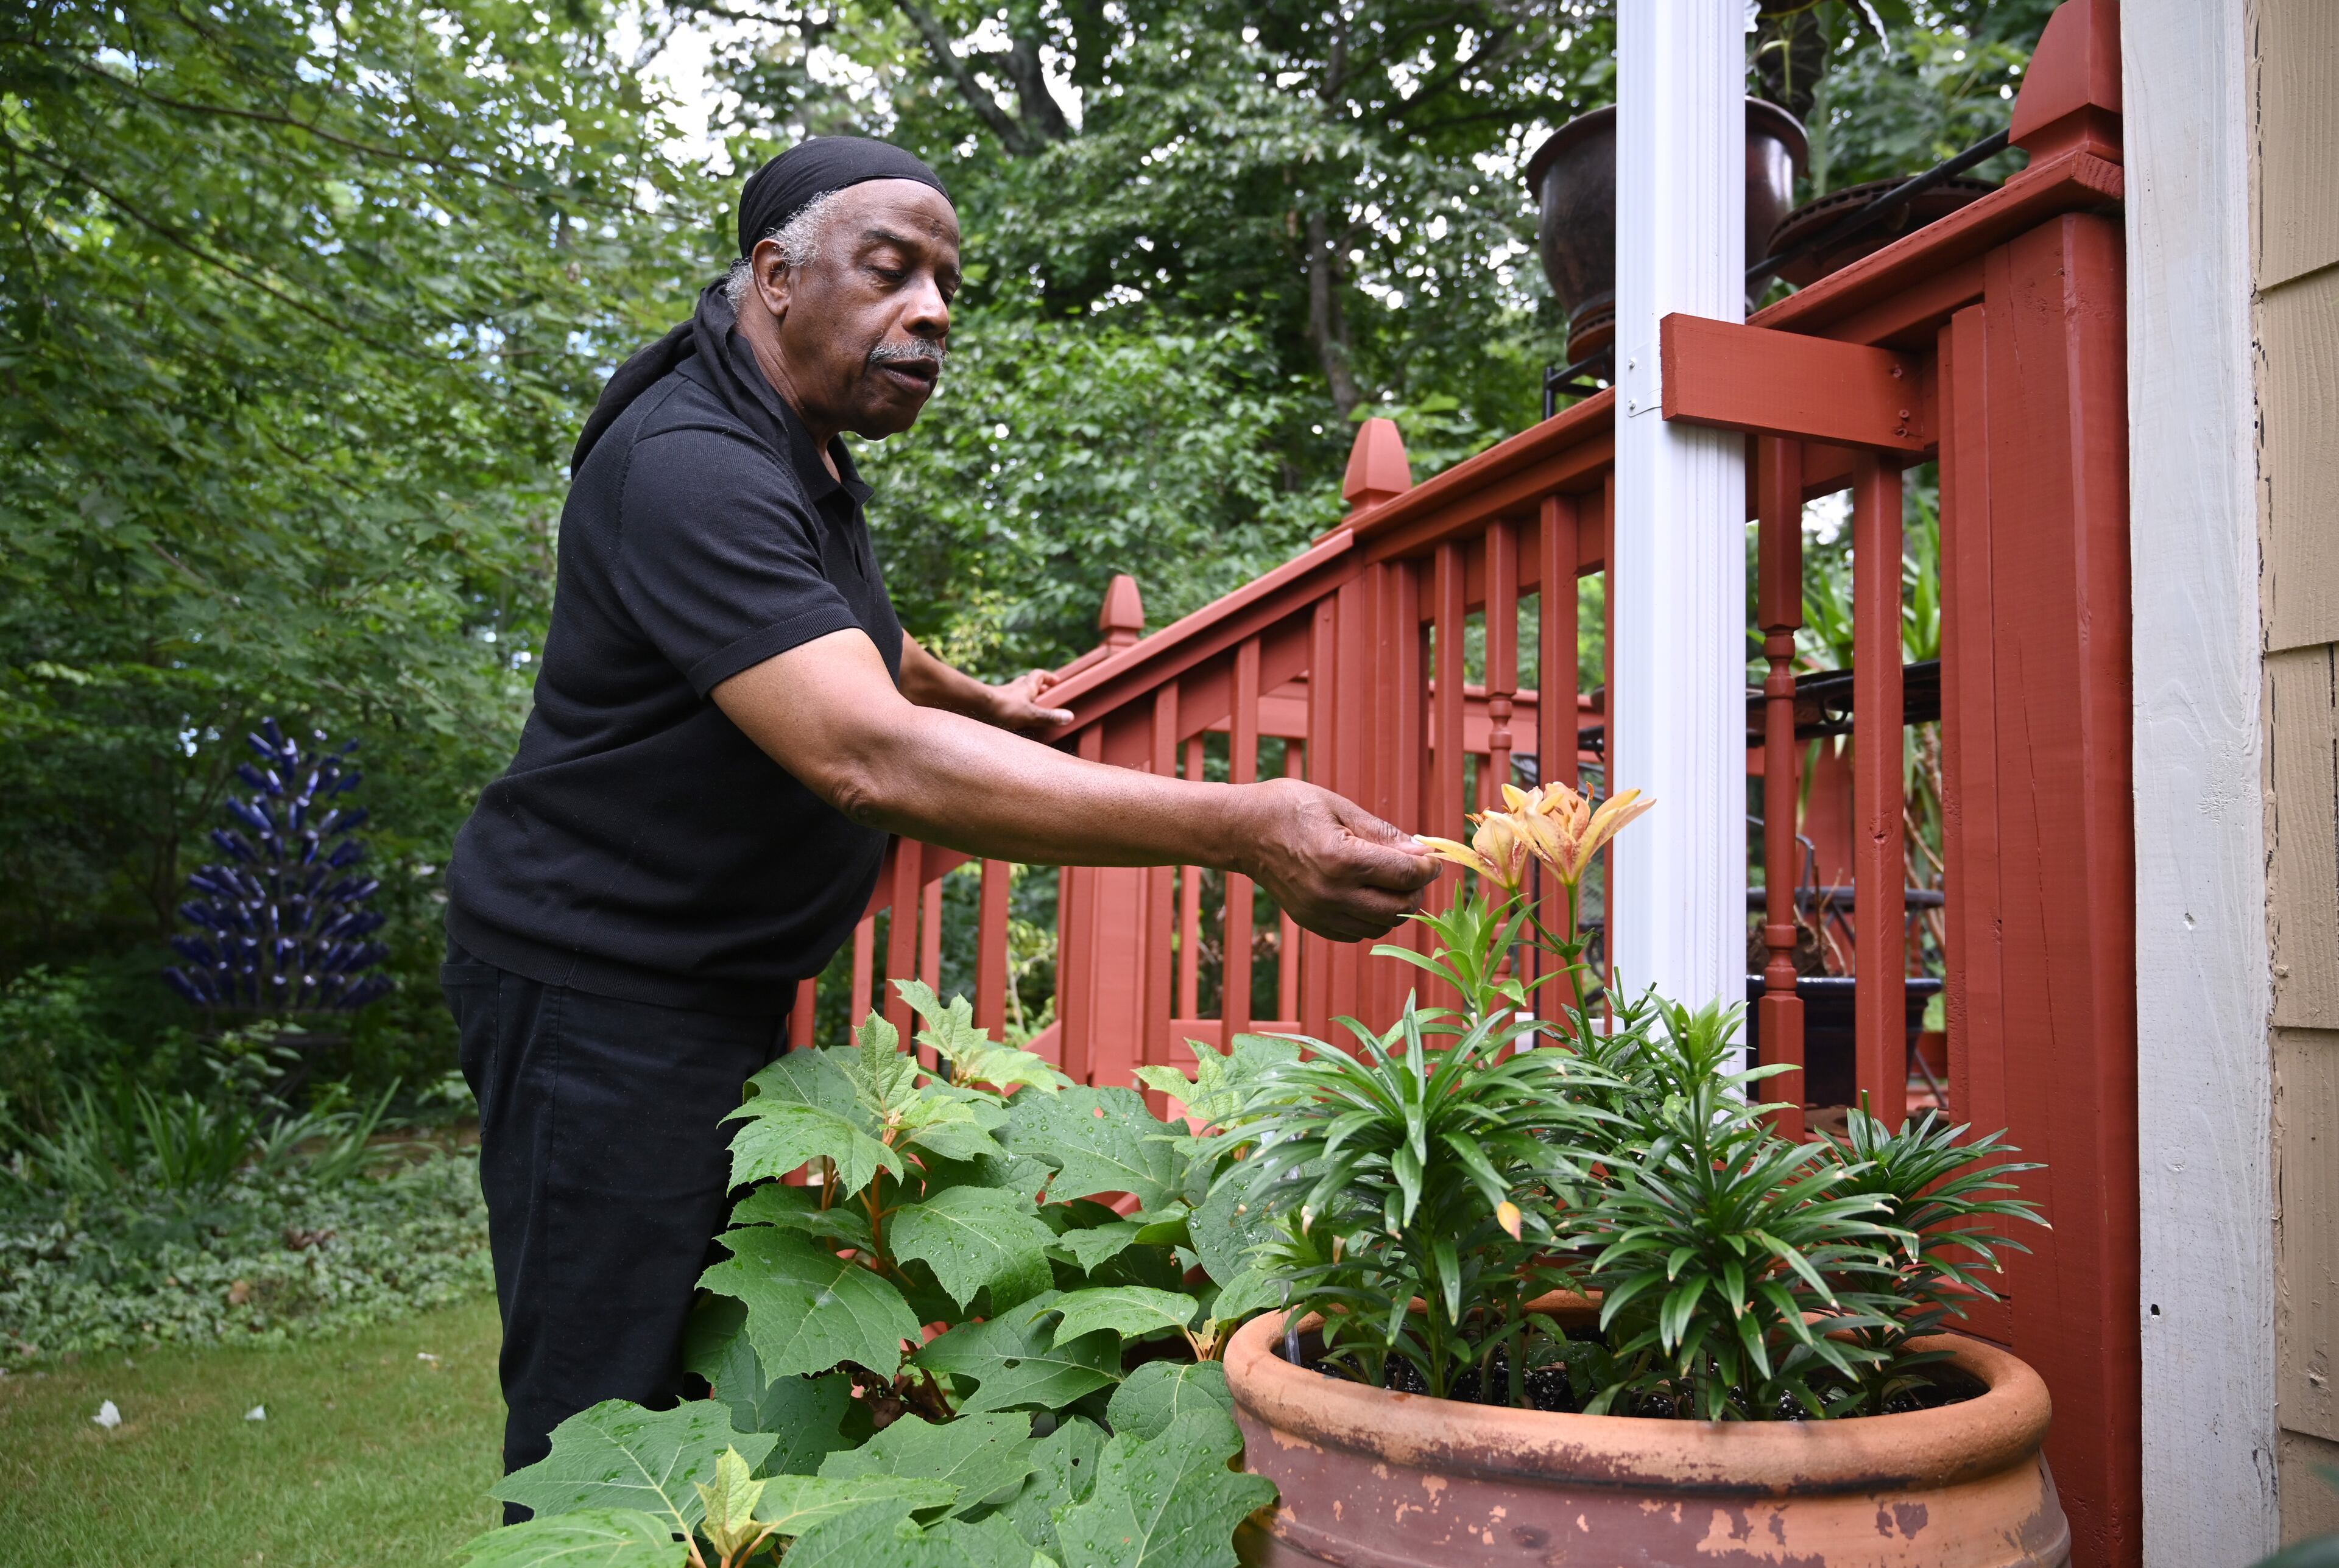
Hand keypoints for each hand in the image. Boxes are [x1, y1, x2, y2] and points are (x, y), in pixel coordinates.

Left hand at [987, 669, 1074, 736]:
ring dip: (1022, 696)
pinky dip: (1010, 707)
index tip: (1056, 681)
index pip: (1039, 675)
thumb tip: (1070, 716)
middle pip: (1026, 683)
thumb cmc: (1004, 708)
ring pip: (1014, 692)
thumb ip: (1049, 716)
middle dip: (1035, 686)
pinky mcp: (991, 705)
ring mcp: (1001, 696)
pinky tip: (1010, 716)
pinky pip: (1003, 703)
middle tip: (1043, 692)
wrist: (976, 708)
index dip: (1048, 677)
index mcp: (1025, 688)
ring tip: (1028, 705)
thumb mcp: (1030, 714)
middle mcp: (1013, 689)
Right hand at [1234, 777, 1439, 941]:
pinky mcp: (1312, 923)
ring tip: (1391, 881)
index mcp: (1341, 859)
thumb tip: (1421, 852)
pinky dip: (1372, 918)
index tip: (1433, 859)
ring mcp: (1320, 913)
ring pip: (1381, 924)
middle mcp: (1331, 893)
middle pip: (1399, 907)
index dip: (1429, 867)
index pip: (1405, 874)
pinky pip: (1358, 932)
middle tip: (1416, 871)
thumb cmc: (1292, 808)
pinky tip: (1367, 894)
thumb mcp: (1341, 808)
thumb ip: (1383, 834)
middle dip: (1416, 889)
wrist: (1244, 831)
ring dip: (1396, 906)